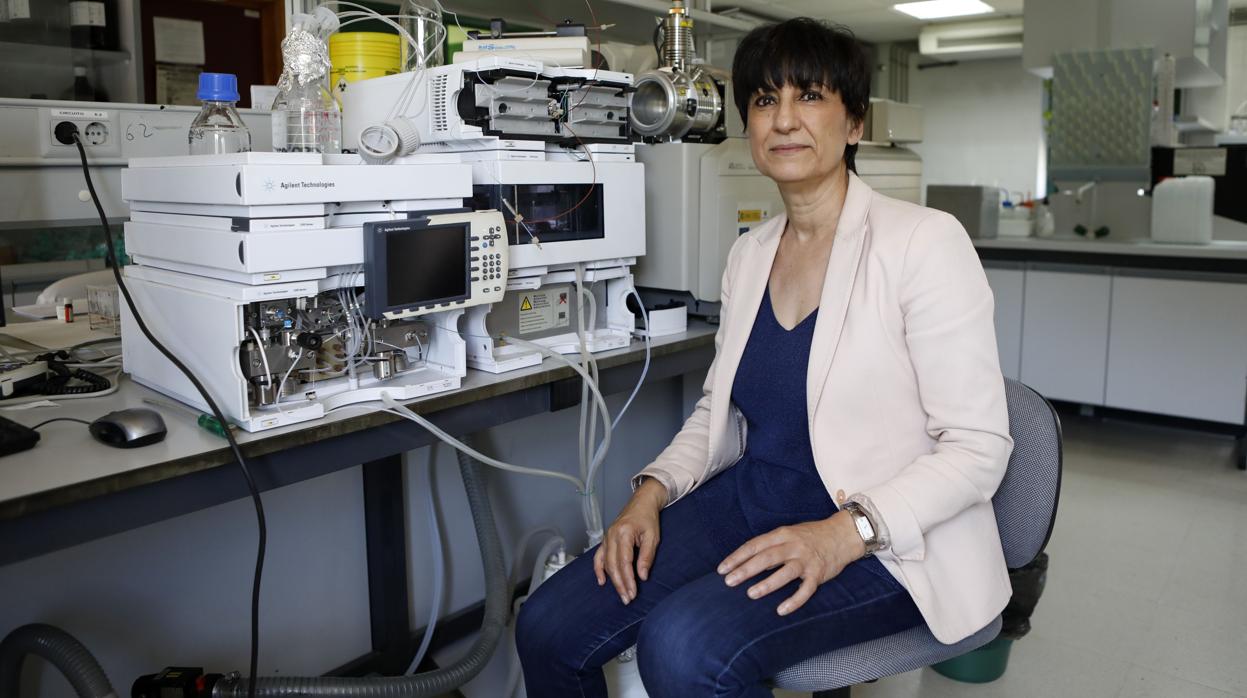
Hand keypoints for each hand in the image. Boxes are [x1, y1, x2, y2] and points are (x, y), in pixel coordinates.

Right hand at [594, 477, 667, 604]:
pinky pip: (599, 557)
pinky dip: (599, 570)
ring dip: (612, 581)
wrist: (642, 502)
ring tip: (621, 594)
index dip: (628, 579)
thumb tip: (642, 576)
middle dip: (620, 584)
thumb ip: (647, 556)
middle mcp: (611, 535)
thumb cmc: (648, 518)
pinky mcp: (606, 540)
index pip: (624, 562)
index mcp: (624, 533)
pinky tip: (602, 582)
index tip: (633, 593)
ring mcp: (606, 537)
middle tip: (628, 599)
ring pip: (606, 564)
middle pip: (613, 565)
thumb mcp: (653, 536)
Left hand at [717, 512, 865, 615]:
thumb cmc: (810, 536)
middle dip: (746, 570)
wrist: (842, 535)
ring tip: (751, 594)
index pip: (754, 545)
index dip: (737, 557)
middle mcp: (793, 546)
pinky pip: (805, 590)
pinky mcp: (818, 574)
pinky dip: (794, 601)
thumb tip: (747, 562)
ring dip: (767, 584)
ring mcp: (806, 560)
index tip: (721, 569)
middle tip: (729, 582)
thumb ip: (770, 547)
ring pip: (785, 572)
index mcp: (782, 534)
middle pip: (766, 558)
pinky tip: (781, 610)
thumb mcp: (788, 534)